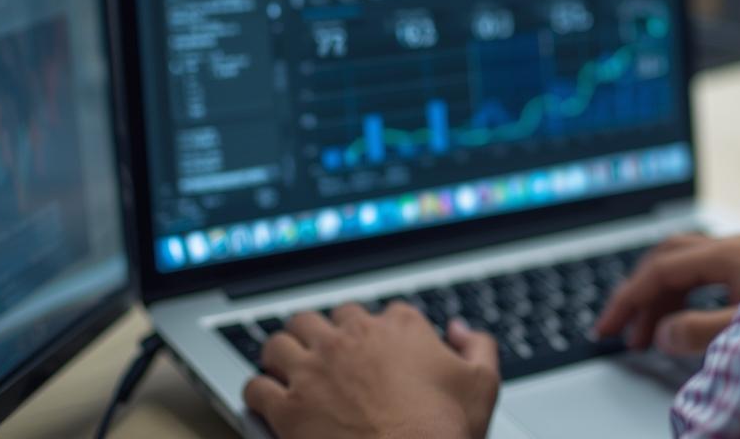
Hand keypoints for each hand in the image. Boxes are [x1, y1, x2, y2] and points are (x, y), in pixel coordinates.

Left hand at [244, 303, 499, 438]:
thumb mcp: (482, 384)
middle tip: (326, 358)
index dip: (375, 332)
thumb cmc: (443, 431)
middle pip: (322, 319)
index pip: (379, 312)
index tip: (375, 352)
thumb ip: (477, 345)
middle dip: (322, 335)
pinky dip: (259, 392)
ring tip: (288, 370)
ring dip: (283, 354)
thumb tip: (459, 330)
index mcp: (399, 327)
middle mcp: (352, 338)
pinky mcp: (288, 406)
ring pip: (280, 341)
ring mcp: (315, 369)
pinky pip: (256, 386)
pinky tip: (268, 401)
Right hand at [594, 234, 739, 356]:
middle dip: (638, 295)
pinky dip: (680, 299)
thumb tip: (663, 333)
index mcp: (729, 254)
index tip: (608, 329)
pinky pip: (702, 277)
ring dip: (659, 300)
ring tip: (645, 339)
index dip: (629, 300)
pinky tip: (678, 325)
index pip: (661, 270)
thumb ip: (701, 331)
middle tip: (618, 332)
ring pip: (683, 267)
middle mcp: (733, 248)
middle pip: (666, 259)